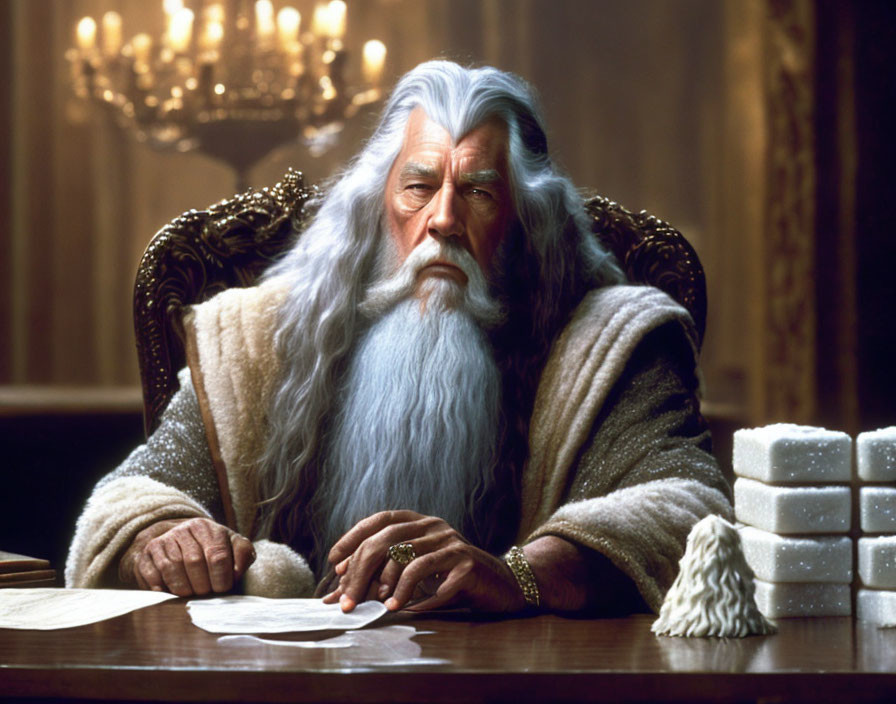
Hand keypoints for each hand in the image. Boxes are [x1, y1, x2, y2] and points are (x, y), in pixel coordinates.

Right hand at [119, 517, 255, 596]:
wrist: (180, 541)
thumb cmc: (212, 549)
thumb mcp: (232, 546)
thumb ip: (243, 554)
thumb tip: (236, 572)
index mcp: (207, 528)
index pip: (216, 555)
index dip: (221, 578)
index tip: (223, 590)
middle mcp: (183, 530)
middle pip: (194, 562)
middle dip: (202, 585)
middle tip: (207, 595)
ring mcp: (163, 540)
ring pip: (172, 568)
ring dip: (183, 589)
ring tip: (191, 596)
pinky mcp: (147, 554)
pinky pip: (153, 574)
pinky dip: (163, 588)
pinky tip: (171, 594)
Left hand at [321, 510, 526, 613]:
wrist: (500, 587)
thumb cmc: (449, 582)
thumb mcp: (411, 578)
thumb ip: (375, 582)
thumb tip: (332, 600)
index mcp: (419, 523)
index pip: (380, 519)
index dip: (354, 537)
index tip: (335, 564)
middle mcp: (434, 526)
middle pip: (387, 540)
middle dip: (362, 571)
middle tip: (347, 601)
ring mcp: (451, 542)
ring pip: (408, 557)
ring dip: (388, 585)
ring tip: (379, 606)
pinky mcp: (466, 563)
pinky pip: (434, 577)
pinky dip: (414, 594)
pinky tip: (403, 609)